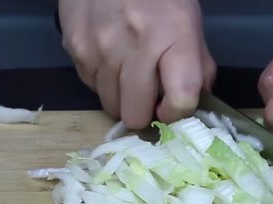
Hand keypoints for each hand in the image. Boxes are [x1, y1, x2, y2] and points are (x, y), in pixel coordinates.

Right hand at [58, 0, 215, 128]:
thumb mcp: (188, 20)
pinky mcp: (75, 49)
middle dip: (143, 111)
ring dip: (121, 96)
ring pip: (110, 105)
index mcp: (173, 36)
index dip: (177, 112)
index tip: (173, 106)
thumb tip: (197, 102)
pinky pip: (91, 85)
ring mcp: (100, 49)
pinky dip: (102, 79)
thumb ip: (197, 65)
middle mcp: (135, 45)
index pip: (181, 98)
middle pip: (136, 114)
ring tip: (127, 70)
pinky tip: (109, 55)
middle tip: (147, 95)